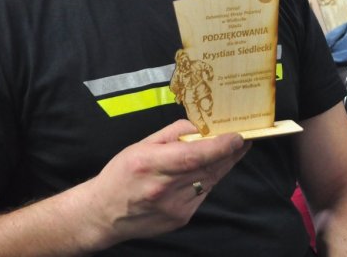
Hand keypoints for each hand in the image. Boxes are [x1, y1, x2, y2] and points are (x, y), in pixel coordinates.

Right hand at [84, 120, 250, 248]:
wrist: (104, 213)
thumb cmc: (121, 175)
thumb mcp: (141, 145)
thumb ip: (172, 133)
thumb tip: (199, 128)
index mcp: (150, 164)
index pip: (193, 156)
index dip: (219, 146)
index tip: (237, 137)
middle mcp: (163, 188)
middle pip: (207, 168)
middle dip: (229, 153)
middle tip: (242, 139)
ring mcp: (174, 207)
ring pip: (209, 181)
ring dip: (221, 165)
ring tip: (229, 151)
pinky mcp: (180, 218)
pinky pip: (203, 194)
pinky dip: (207, 181)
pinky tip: (203, 172)